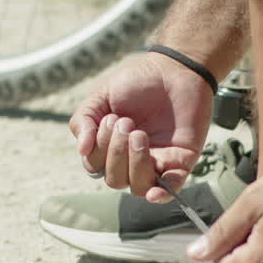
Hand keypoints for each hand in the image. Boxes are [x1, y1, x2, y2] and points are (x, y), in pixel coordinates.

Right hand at [68, 51, 213, 202]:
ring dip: (135, 165)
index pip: (95, 165)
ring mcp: (157, 163)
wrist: (175, 68)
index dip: (98, 148)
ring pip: (139, 187)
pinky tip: (154, 192)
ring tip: (139, 135)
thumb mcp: (101, 96)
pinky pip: (172, 189)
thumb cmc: (137, 81)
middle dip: (116, 152)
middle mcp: (131, 159)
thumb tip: (81, 149)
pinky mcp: (181, 161)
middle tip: (126, 122)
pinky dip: (162, 194)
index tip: (110, 119)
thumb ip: (84, 120)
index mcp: (111, 147)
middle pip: (115, 180)